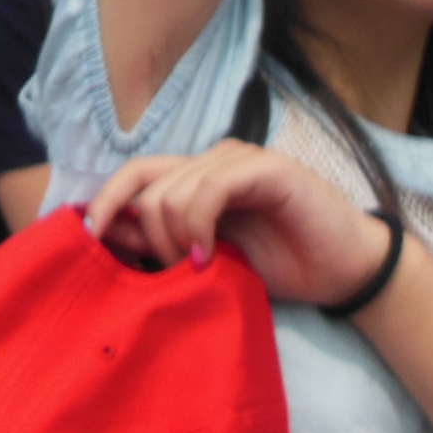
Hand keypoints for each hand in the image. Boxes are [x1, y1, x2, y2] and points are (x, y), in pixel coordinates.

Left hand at [86, 140, 391, 308]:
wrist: (345, 271)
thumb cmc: (282, 267)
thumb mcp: (209, 261)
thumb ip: (164, 241)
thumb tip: (109, 234)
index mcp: (197, 179)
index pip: (136, 175)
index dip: (106, 202)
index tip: (88, 239)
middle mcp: (214, 161)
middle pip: (147, 184)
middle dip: (147, 235)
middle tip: (170, 271)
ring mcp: (240, 160)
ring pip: (173, 190)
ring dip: (175, 238)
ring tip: (200, 268)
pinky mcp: (267, 168)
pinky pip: (210, 188)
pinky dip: (200, 227)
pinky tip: (211, 258)